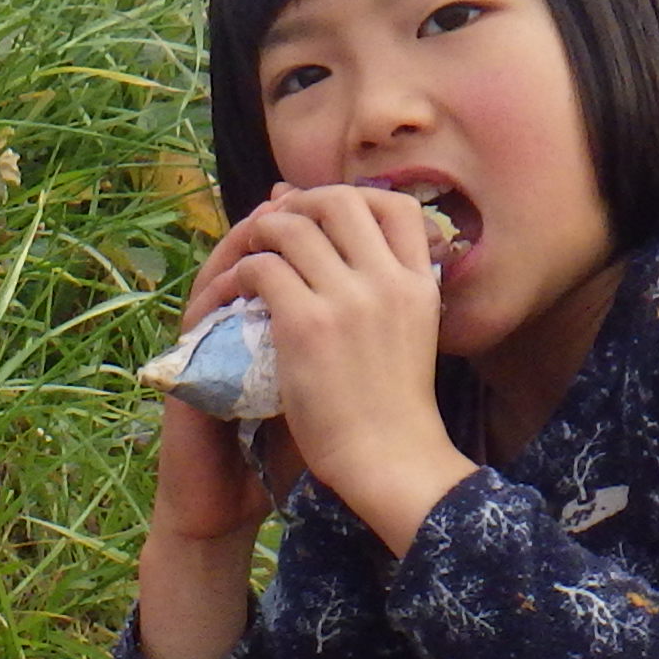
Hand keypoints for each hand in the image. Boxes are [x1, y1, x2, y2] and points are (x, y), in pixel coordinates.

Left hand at [219, 185, 467, 551]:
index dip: (356, 197)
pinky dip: (243, 271)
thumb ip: (385, 287)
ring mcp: (347, 300)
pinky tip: (239, 290)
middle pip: (340, 200)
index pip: (396, 205)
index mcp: (419, 283)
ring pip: (293, 227)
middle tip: (278, 227)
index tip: (326, 216)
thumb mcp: (411, 332)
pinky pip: (263, 268)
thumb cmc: (393, 405)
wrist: (386, 460)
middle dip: (302, 203)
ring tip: (253, 253)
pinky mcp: (305, 324)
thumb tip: (346, 238)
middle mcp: (388, 281)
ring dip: (264, 233)